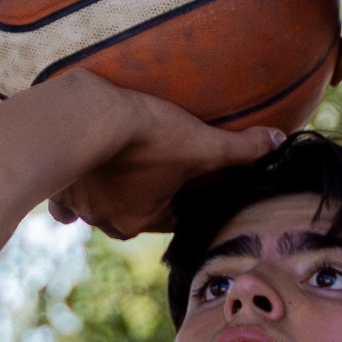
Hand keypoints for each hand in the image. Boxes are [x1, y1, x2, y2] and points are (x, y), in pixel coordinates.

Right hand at [47, 77, 282, 237]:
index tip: (187, 188)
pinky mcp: (60, 192)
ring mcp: (84, 208)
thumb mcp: (200, 140)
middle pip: (135, 217)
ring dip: (109, 201)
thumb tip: (281, 141)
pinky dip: (69, 206)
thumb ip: (239, 148)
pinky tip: (69, 207)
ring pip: (100, 213)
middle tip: (152, 180)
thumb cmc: (146, 133)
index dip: (184, 201)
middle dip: (145, 203)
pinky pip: (64, 208)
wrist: (83, 119)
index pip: (174, 218)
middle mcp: (113, 222)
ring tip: (117, 181)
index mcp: (147, 218)